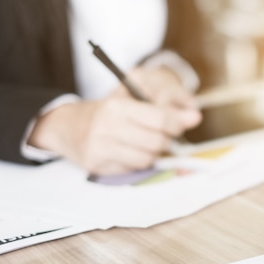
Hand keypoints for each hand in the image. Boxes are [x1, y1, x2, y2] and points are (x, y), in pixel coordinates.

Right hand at [28, 67, 200, 174]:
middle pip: (157, 142)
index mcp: (117, 106)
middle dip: (166, 139)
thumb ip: (166, 102)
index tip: (183, 122)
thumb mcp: (131, 94)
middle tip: (162, 133)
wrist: (67, 126)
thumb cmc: (108, 110)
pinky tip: (129, 151)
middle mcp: (107, 127)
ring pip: (147, 159)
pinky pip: (133, 169)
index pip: (161, 118)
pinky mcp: (98, 166)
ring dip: (152, 152)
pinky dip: (138, 161)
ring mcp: (101, 149)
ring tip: (143, 142)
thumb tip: (195, 115)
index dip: (178, 122)